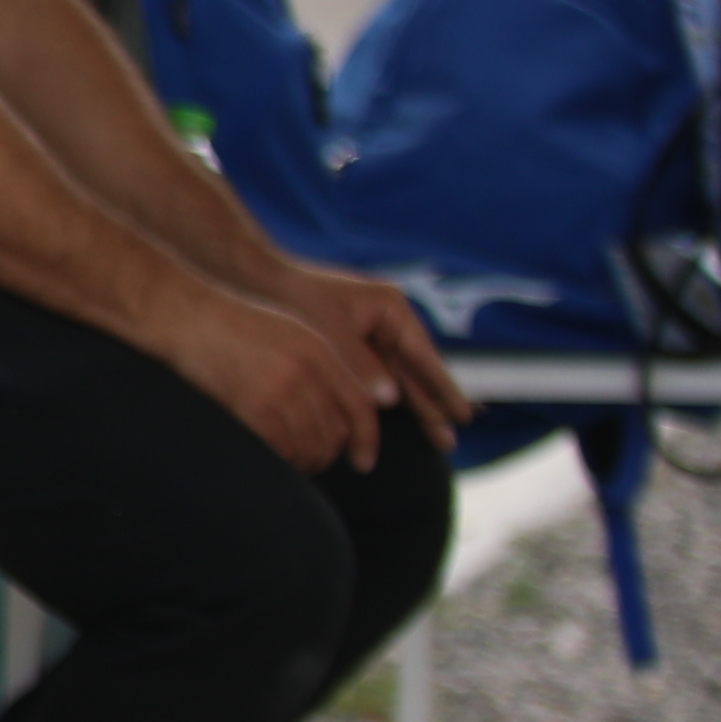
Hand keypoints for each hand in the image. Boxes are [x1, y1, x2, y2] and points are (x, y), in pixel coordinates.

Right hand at [173, 283, 395, 474]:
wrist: (185, 317)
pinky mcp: (252, 407)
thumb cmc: (232, 323)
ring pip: (310, 446)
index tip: (364, 461)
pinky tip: (276, 460)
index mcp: (319, 351)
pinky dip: (283, 461)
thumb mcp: (290, 330)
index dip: (367, 440)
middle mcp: (306, 371)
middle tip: (316, 460)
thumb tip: (357, 404)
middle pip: (336, 432)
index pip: (360, 406)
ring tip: (295, 463)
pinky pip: (282, 449)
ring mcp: (279, 390)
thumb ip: (325, 362)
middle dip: (329, 454)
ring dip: (306, 462)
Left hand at [270, 255, 474, 447]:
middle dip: (434, 405)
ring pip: (399, 378)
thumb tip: (389, 400)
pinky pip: (377, 378)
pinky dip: (387, 400)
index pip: (424, 355)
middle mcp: (388, 321)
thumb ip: (361, 364)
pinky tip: (402, 424)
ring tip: (439, 439)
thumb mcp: (332, 331)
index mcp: (391, 307)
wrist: (258, 281)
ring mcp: (372, 334)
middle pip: (416, 371)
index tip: (462, 415)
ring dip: (416, 407)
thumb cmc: (295, 299)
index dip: (443, 388)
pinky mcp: (353, 346)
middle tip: (451, 440)